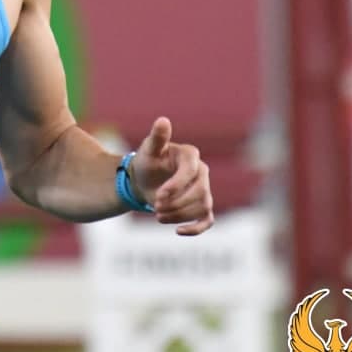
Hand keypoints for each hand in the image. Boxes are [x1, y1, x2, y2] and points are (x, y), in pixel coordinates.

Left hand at [130, 117, 213, 235]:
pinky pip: (208, 220)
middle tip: (155, 207)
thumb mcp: (148, 149)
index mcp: (190, 156)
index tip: (158, 196)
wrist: (143, 179)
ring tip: (157, 215)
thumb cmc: (147, 161)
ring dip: (179, 215)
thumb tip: (163, 120)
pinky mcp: (202, 206)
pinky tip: (178, 231)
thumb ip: (157, 137)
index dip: (177, 185)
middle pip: (200, 193)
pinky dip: (196, 228)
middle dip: (177, 203)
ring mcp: (204, 190)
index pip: (191, 172)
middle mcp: (202, 172)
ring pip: (202, 207)